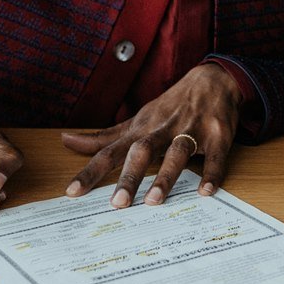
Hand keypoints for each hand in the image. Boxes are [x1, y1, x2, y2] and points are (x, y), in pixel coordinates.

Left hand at [61, 62, 241, 207]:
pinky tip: (205, 191)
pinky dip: (211, 172)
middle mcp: (163, 129)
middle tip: (117, 203)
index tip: (72, 192)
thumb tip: (66, 141)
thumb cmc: (170, 106)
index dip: (91, 171)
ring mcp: (191, 130)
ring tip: (154, 200)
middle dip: (129, 176)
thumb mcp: (137, 120)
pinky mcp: (217, 136)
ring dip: (166, 175)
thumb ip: (104, 136)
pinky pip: (214, 156)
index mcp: (141, 129)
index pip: (110, 151)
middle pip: (142, 151)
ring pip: (176, 152)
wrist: (213, 80)